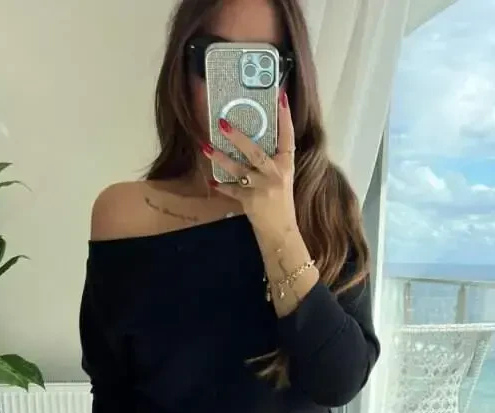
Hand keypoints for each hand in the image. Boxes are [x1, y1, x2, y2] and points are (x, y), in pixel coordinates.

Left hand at [205, 92, 295, 232]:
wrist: (281, 234)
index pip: (288, 137)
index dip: (285, 117)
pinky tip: (211, 182)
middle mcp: (276, 175)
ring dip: (221, 159)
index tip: (281, 96)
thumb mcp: (282, 180)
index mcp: (286, 166)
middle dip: (239, 138)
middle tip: (222, 122)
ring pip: (239, 170)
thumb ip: (272, 162)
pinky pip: (232, 190)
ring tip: (206, 147)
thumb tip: (252, 141)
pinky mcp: (251, 202)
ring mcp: (263, 189)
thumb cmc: (281, 205)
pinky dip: (221, 186)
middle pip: (256, 152)